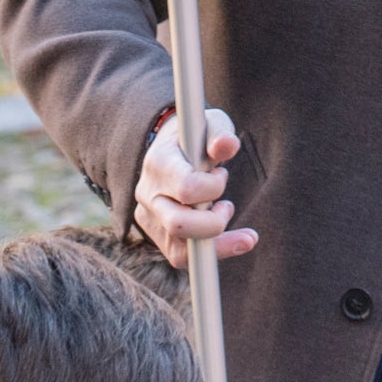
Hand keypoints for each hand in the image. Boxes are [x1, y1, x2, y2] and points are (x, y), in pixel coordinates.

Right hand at [133, 106, 256, 270]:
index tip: (221, 174)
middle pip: (178, 225)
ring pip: (179, 252)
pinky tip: (233, 240)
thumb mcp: (210, 124)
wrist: (170, 148)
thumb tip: (227, 145)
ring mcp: (149, 218)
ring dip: (217, 242)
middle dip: (214, 224)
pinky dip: (211, 252)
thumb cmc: (195, 136)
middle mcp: (148, 194)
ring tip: (227, 214)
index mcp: (159, 163)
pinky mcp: (157, 235)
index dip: (213, 188)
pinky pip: (182, 257)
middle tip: (227, 207)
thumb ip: (219, 133)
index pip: (186, 188)